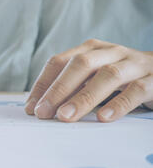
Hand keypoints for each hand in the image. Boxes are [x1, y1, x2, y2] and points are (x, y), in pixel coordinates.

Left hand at [25, 39, 152, 121]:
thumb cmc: (122, 79)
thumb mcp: (94, 78)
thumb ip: (72, 87)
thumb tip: (40, 107)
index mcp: (91, 49)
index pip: (59, 62)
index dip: (43, 84)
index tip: (31, 107)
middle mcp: (111, 52)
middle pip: (80, 64)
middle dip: (58, 89)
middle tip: (43, 113)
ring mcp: (134, 64)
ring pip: (107, 76)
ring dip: (83, 97)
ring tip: (66, 116)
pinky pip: (136, 90)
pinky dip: (119, 104)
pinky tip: (103, 118)